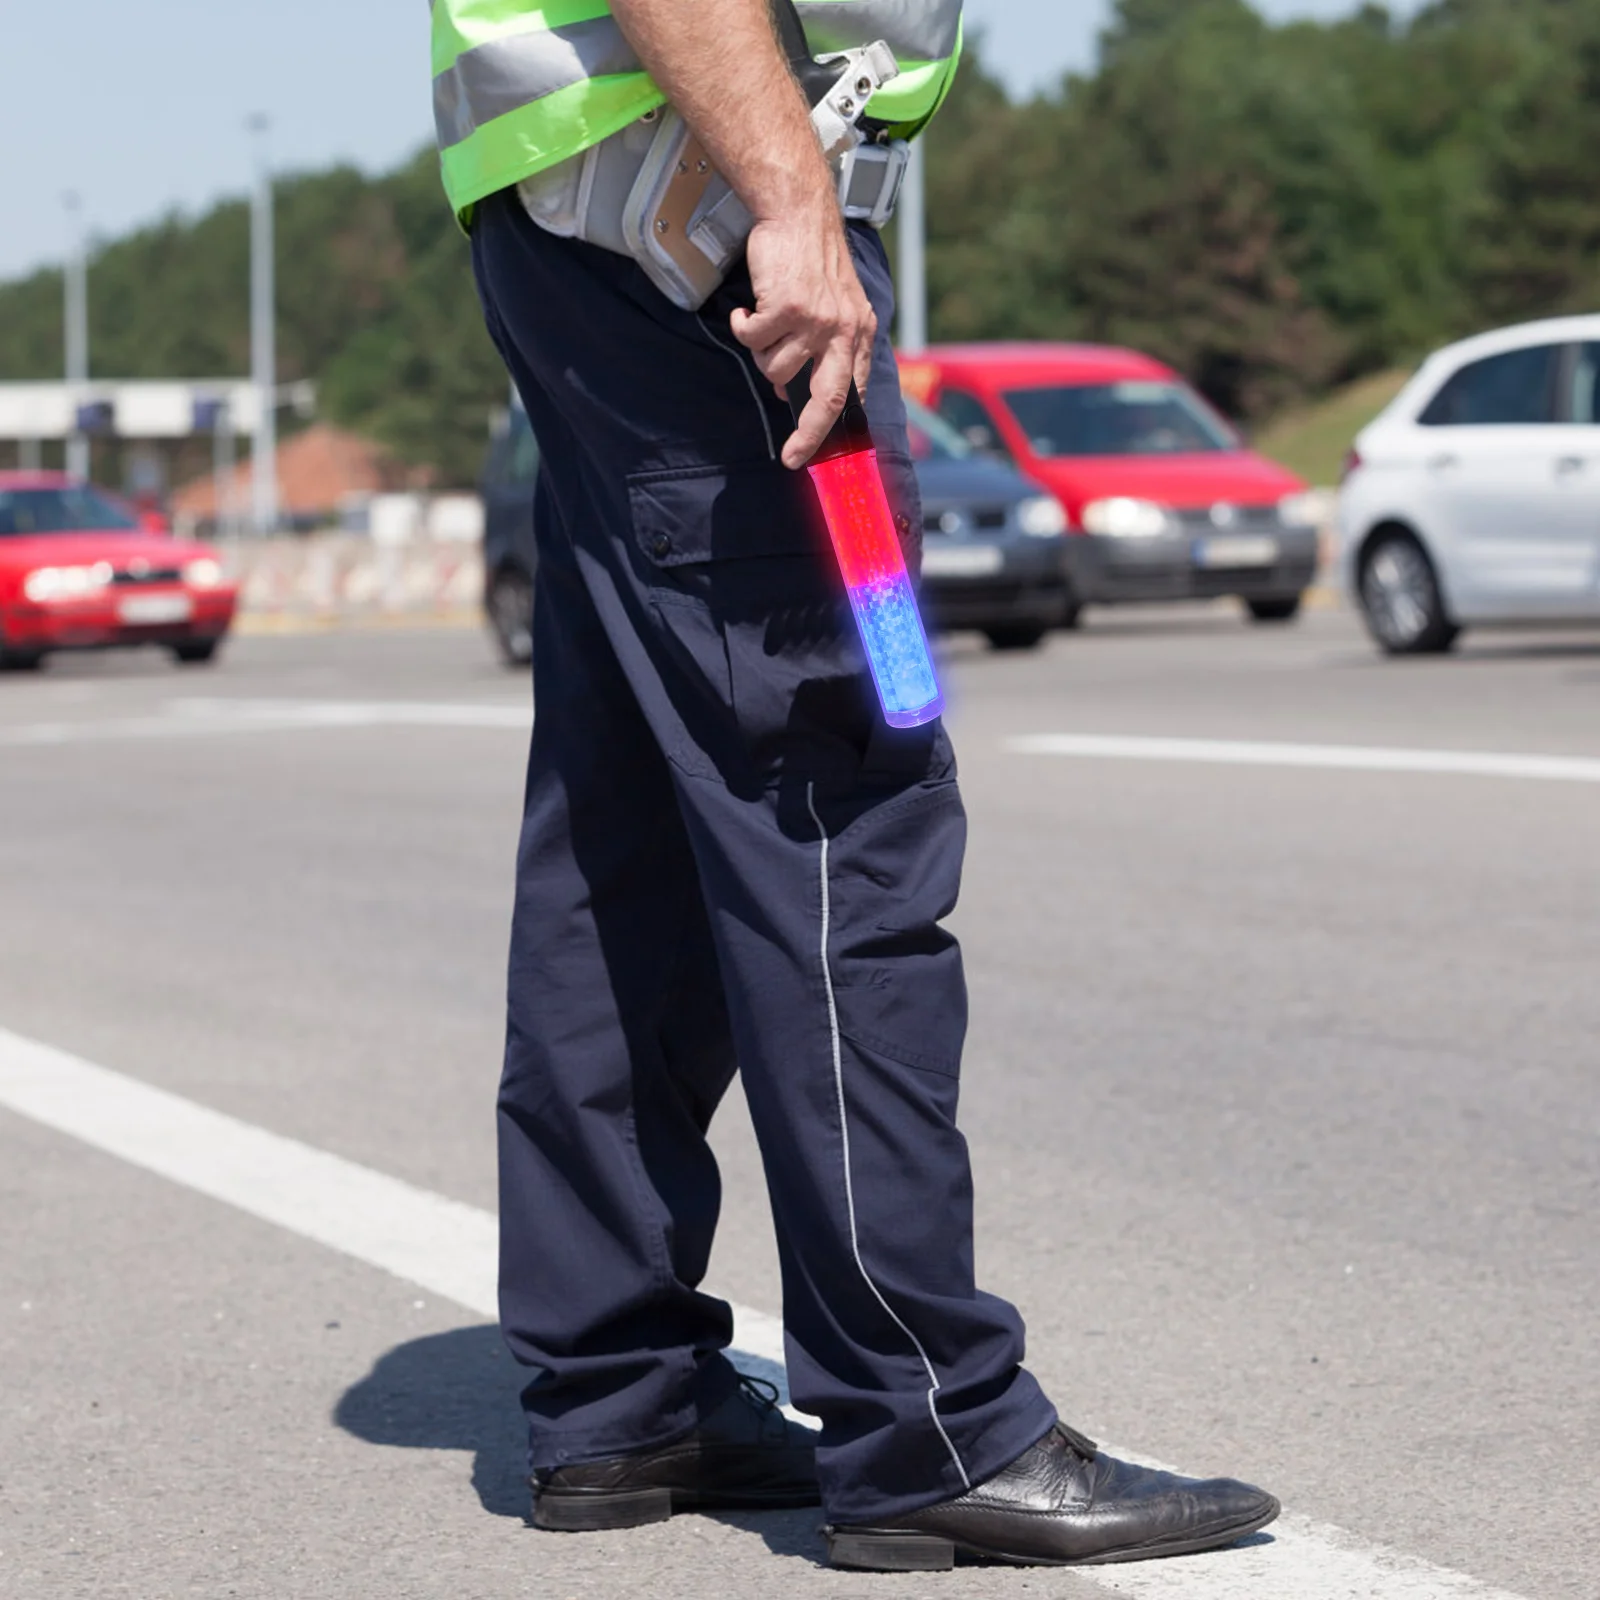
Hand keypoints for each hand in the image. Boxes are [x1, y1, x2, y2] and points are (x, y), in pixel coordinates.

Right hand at [730, 204, 876, 468]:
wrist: (799, 213)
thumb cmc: (811, 259)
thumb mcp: (836, 304)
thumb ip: (824, 347)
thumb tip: (788, 389)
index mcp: (858, 334)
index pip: (851, 392)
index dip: (835, 426)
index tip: (818, 451)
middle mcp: (842, 330)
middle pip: (828, 399)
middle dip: (809, 434)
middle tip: (792, 456)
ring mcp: (816, 320)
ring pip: (775, 367)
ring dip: (759, 351)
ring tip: (762, 323)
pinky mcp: (788, 307)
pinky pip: (753, 338)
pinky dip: (742, 326)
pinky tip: (747, 309)